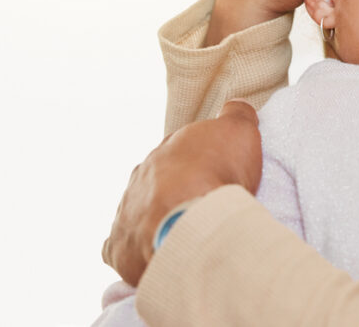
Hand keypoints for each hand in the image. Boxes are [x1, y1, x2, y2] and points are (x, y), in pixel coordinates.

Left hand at [102, 100, 262, 285]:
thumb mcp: (239, 132)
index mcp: (166, 149)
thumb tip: (235, 105)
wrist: (193, 220)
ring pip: (139, 211)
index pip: (181, 152)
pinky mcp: (119, 247)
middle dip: (176, 190)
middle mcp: (140, 176)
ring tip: (183, 232)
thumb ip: (236, 115)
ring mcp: (126, 211)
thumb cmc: (218, 174)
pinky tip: (149, 253)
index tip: (217, 175)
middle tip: (202, 204)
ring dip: (156, 219)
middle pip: (158, 181)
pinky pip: (119, 246)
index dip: (201, 163)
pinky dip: (133, 248)